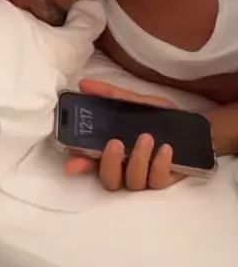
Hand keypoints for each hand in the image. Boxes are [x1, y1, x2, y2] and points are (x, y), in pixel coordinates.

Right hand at [65, 79, 184, 191]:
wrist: (192, 126)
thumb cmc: (157, 116)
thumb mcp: (134, 102)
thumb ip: (109, 95)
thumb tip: (84, 84)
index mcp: (111, 153)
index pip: (89, 164)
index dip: (80, 165)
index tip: (73, 163)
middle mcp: (124, 170)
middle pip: (109, 181)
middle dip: (110, 164)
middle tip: (116, 143)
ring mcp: (144, 178)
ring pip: (133, 183)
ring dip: (137, 161)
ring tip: (146, 138)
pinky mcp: (164, 181)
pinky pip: (158, 182)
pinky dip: (160, 166)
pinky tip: (165, 149)